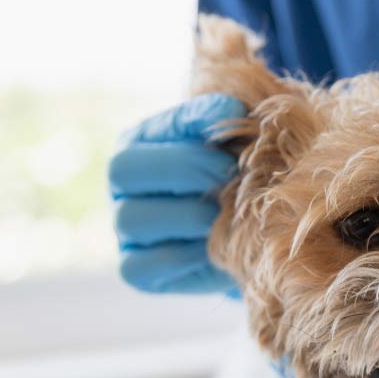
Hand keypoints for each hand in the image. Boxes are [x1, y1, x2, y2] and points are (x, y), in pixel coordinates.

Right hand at [108, 93, 244, 293]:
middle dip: (183, 170)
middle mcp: (122, 186)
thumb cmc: (240, 181)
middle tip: (228, 176)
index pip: (145, 135)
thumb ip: (225, 123)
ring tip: (227, 214)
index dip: (189, 135)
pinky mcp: (136, 269)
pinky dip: (185, 256)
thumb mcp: (234, 145)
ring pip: (133, 217)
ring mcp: (125, 229)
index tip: (233, 140)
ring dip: (189, 214)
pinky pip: (145, 265)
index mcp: (137, 145)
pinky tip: (218, 248)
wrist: (256, 238)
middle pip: (123, 170)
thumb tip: (227, 108)